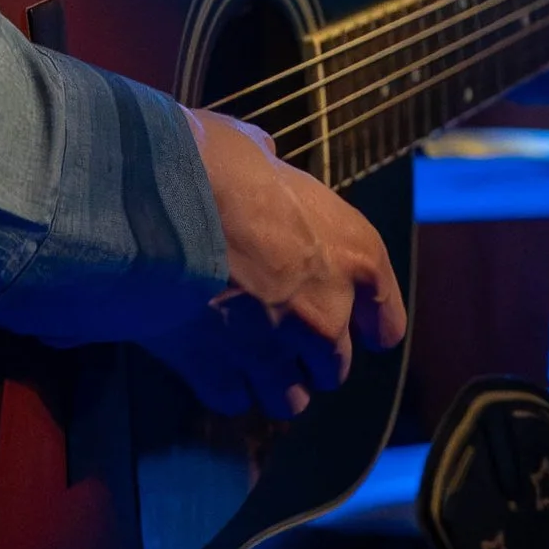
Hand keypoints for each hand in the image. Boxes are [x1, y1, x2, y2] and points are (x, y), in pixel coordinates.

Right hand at [151, 109, 408, 420]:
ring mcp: (273, 351)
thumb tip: (260, 154)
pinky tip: (207, 365)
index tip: (359, 330)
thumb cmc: (215, 164)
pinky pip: (232, 398)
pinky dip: (222, 385)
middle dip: (311, 358)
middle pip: (334, 367)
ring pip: (290, 399)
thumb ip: (273, 171)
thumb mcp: (261, 149)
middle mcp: (326, 314)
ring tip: (250, 365)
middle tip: (283, 339)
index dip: (370, 327)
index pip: (388, 321)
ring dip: (273, 384)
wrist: (160, 206)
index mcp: (354, 255)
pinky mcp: (219, 371)